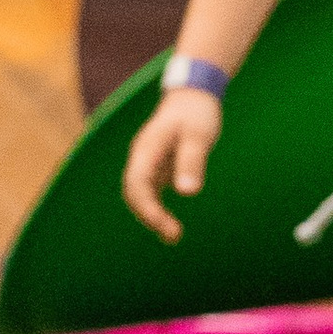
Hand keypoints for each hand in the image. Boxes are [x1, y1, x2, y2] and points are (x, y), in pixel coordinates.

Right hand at [122, 84, 222, 239]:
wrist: (193, 97)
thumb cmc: (196, 113)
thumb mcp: (198, 136)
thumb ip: (192, 162)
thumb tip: (188, 193)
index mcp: (146, 149)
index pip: (136, 184)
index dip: (147, 207)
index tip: (165, 225)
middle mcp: (141, 159)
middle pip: (134, 194)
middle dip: (149, 216)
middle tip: (173, 236)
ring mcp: (147, 164)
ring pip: (140, 196)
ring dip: (152, 217)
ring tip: (174, 237)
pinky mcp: (157, 169)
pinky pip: (151, 194)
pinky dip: (158, 211)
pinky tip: (172, 227)